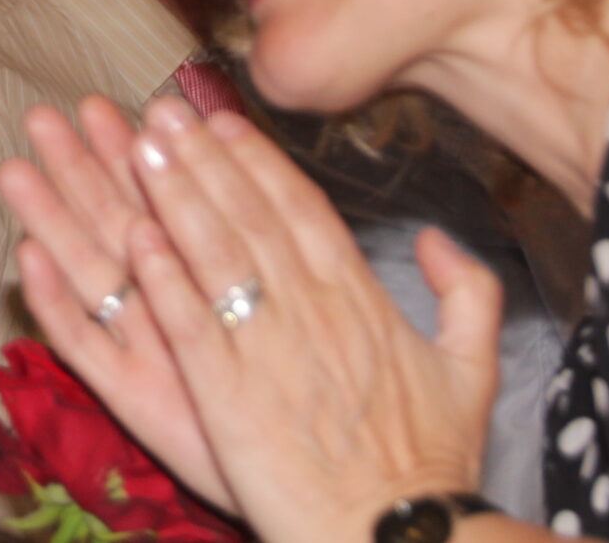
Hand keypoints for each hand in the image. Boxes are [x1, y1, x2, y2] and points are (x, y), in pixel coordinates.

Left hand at [10, 97, 500, 542]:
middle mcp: (314, 313)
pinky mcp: (233, 400)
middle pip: (251, 217)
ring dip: (176, 196)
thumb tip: (439, 242)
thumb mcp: (472, 372)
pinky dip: (164, 279)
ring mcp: (270, 353)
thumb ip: (466, 295)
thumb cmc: (434, 467)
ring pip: (217, 256)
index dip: (257, 161)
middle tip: (162, 109)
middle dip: (204, 158)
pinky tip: (136, 237)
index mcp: (362, 301)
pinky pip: (193, 327)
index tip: (221, 119)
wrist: (406, 542)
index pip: (303, 210)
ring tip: (139, 146)